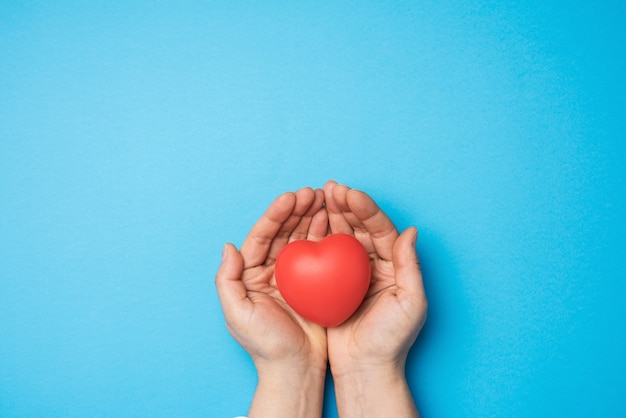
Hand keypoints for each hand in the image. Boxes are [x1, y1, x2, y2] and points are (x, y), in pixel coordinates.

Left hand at [215, 187, 327, 417]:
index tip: (291, 198)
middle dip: (297, 209)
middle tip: (313, 192)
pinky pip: (320, 252)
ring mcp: (295, 274)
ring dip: (312, 216)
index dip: (275, 215)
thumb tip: (229, 246)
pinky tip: (334, 220)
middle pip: (284, 231)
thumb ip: (227, 280)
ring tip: (326, 198)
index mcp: (251, 273)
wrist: (295, 368)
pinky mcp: (316, 281)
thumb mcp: (237, 314)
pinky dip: (326, 235)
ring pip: (302, 237)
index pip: (262, 236)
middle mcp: (272, 269)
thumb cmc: (265, 345)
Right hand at [324, 181, 426, 417]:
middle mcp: (373, 264)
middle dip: (344, 205)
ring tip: (316, 196)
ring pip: (340, 236)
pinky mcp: (331, 283)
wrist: (366, 368)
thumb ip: (411, 266)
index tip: (348, 193)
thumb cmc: (391, 340)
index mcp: (393, 265)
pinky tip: (306, 224)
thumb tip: (411, 231)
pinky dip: (316, 237)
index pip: (380, 229)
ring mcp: (350, 273)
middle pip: (359, 227)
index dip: (365, 209)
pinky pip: (323, 254)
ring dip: (330, 215)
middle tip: (328, 188)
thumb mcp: (410, 304)